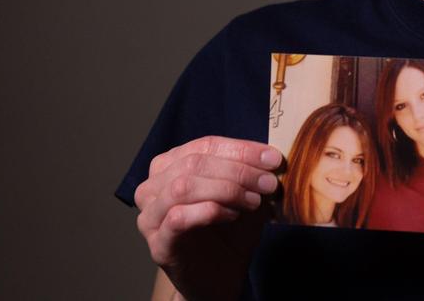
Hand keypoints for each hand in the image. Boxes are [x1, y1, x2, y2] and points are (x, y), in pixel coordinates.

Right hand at [134, 136, 282, 300]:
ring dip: (226, 189)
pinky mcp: (157, 243)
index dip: (241, 149)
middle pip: (194, 163)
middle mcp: (153, 186)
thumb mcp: (246, 194)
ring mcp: (151, 215)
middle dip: (238, 170)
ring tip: (253, 200)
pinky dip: (210, 211)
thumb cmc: (230, 232)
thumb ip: (253, 172)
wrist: (220, 278)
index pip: (206, 145)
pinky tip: (232, 216)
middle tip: (268, 182)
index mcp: (171, 165)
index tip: (272, 158)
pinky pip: (178, 217)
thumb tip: (270, 155)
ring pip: (183, 186)